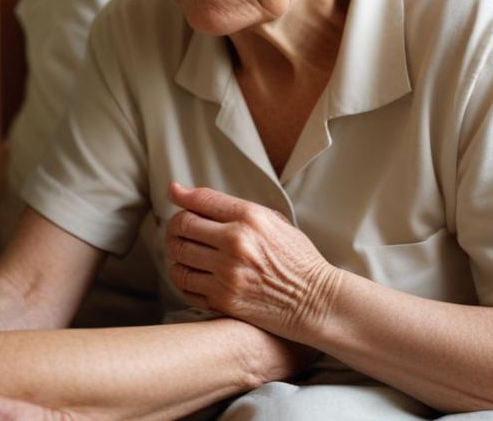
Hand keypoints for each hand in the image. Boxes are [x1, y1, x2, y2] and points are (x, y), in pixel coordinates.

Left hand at [165, 182, 341, 342]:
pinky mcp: (223, 300)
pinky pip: (185, 285)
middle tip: (180, 231)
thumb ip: (233, 207)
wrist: (317, 301)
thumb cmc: (296, 259)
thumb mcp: (273, 221)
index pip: (200, 200)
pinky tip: (193, 274)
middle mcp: (236, 243)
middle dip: (175, 227)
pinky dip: (183, 278)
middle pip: (182, 227)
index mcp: (250, 218)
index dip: (181, 197)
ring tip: (186, 253)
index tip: (175, 196)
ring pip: (178, 257)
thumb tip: (184, 192)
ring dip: (177, 253)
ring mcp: (228, 274)